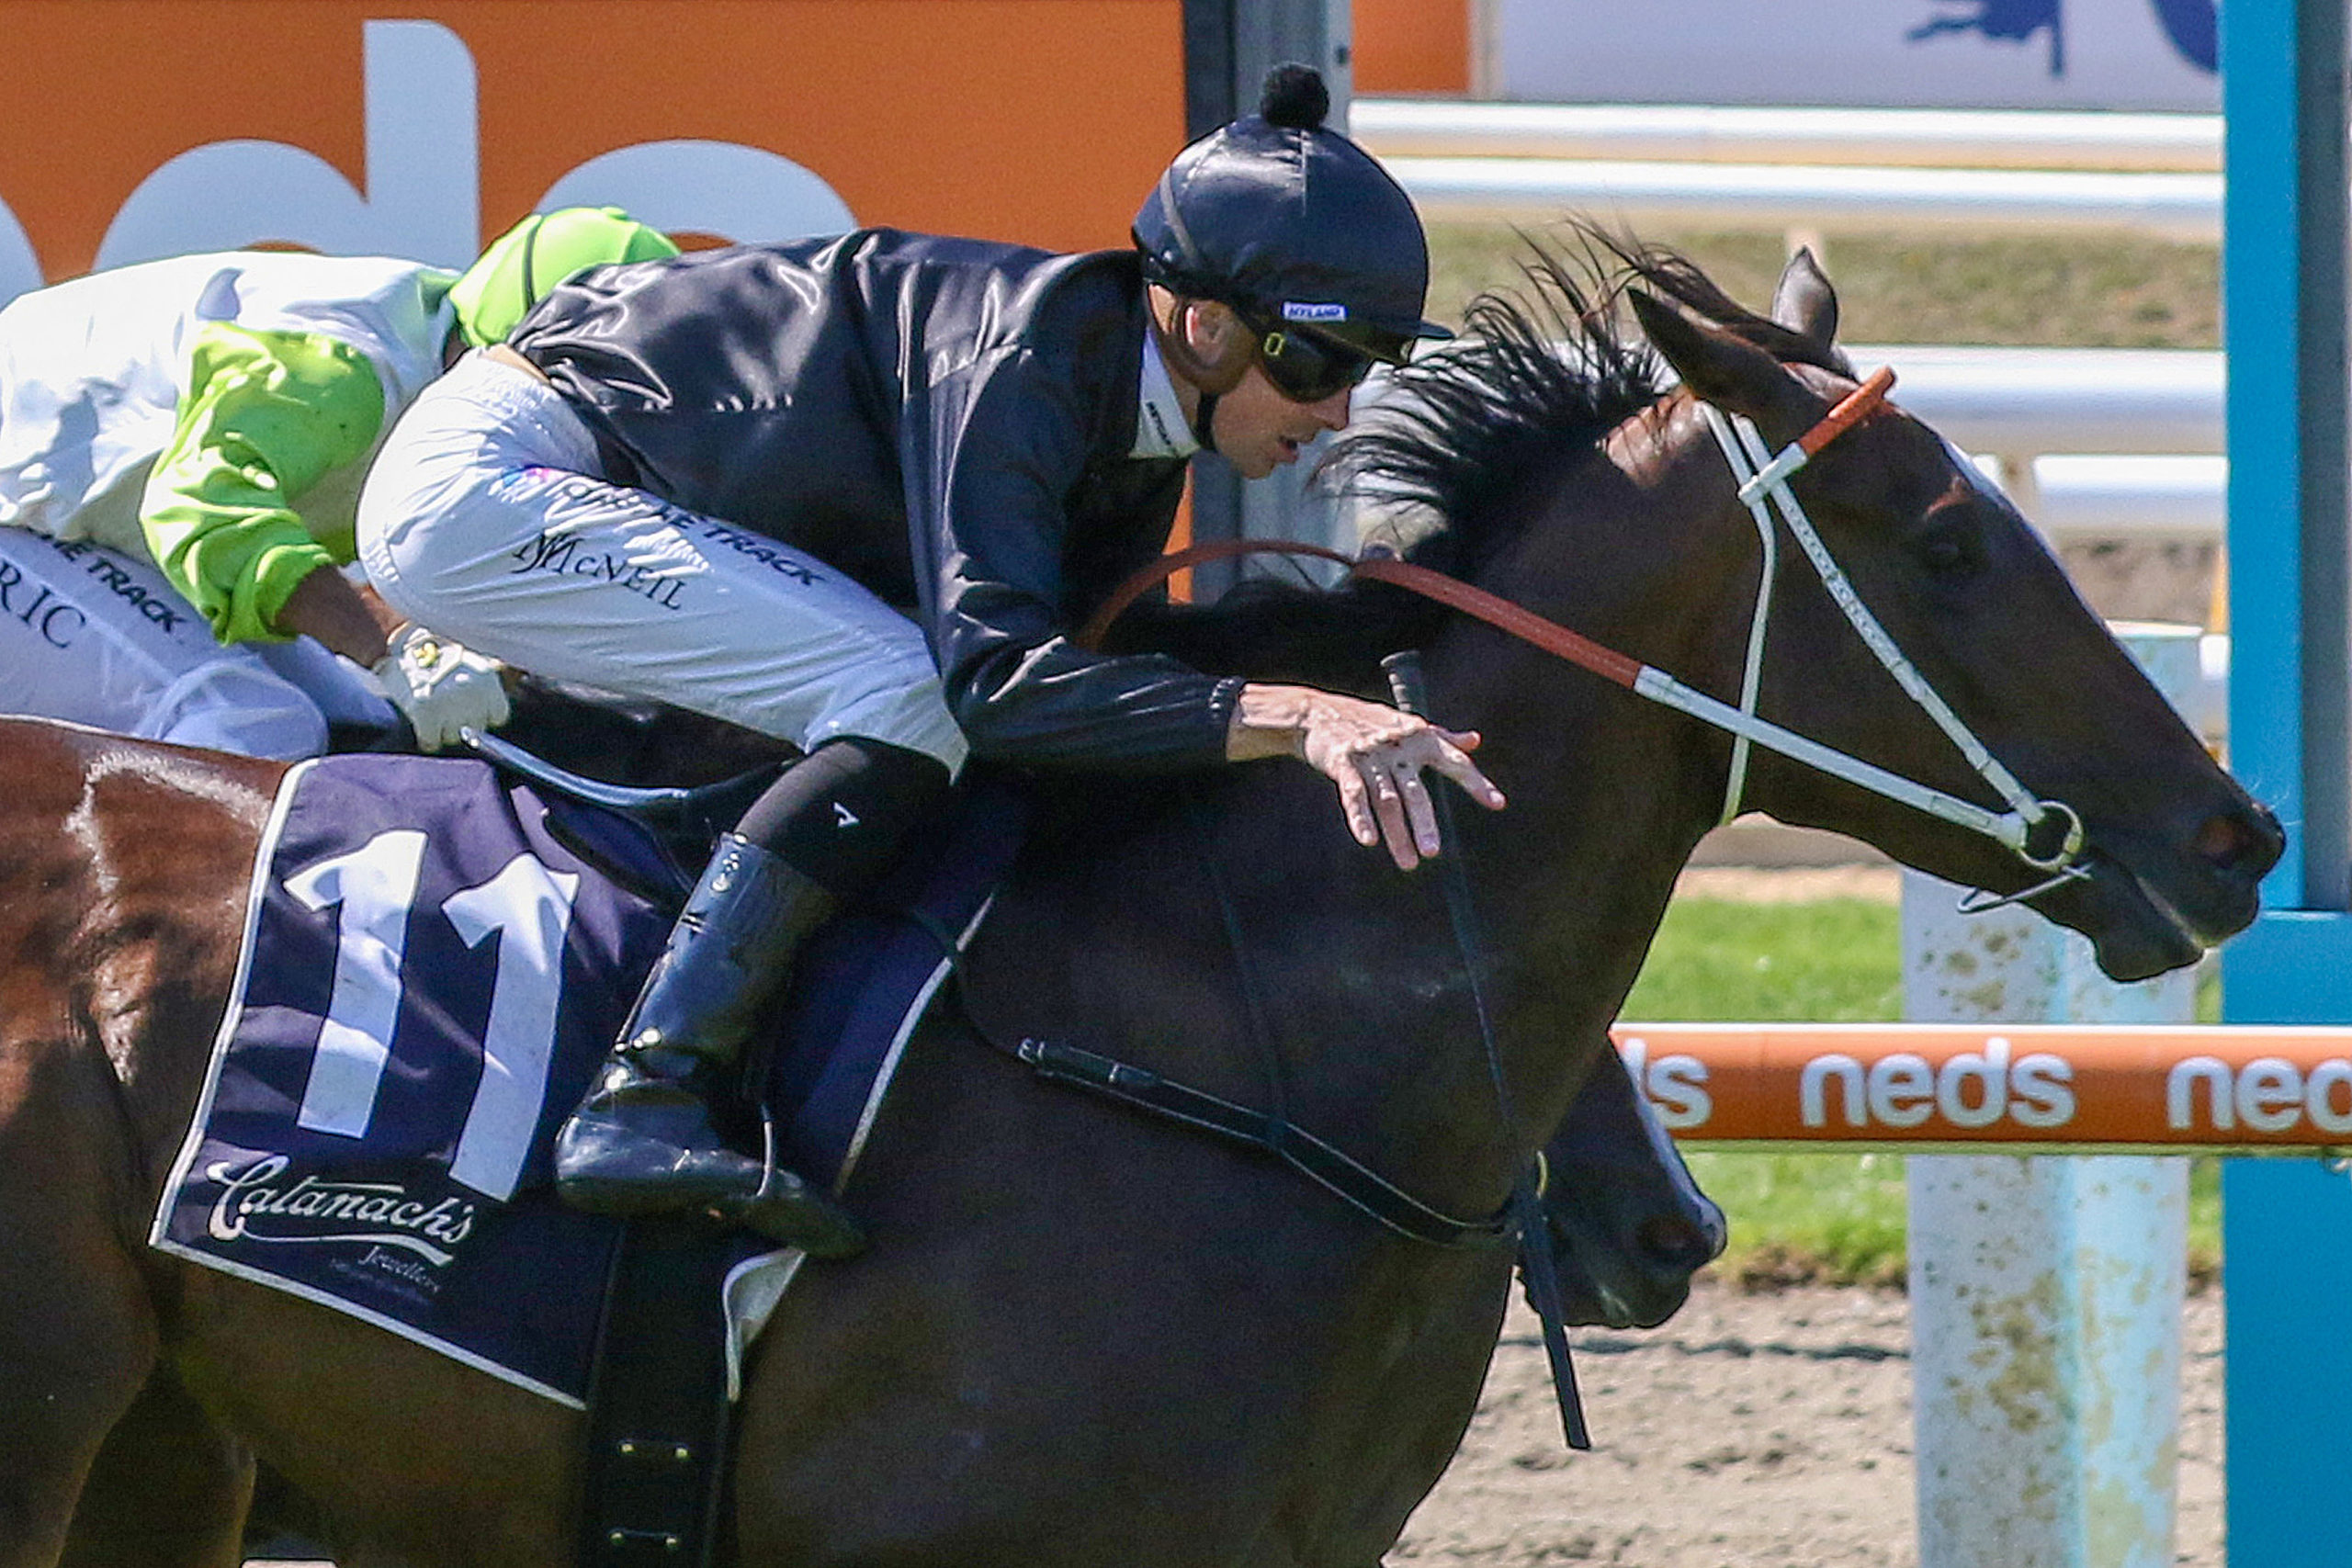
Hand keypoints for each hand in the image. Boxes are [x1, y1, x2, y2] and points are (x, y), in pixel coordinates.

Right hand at [371, 623, 510, 750]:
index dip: (482, 715)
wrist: (397, 642)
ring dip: (442, 729)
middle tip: (444, 706)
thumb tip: (489, 716)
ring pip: (453, 737)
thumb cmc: (433, 652)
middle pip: (475, 729)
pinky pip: (431, 742)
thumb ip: (483, 687)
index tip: (469, 708)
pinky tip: (418, 720)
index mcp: (487, 679)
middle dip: (461, 722)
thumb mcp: (470, 661)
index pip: (498, 716)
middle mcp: (473, 693)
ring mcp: (450, 704)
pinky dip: (425, 736)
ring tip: (430, 708)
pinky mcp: (425, 713)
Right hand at [1229, 683, 1506, 869]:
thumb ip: (1442, 736)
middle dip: (1424, 823)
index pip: (1455, 762)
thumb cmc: (1368, 722)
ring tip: (1409, 864)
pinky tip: (1368, 840)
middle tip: (1433, 853)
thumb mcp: (1407, 725)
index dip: (1476, 782)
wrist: (1317, 712)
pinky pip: (1354, 795)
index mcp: (1421, 737)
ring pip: (1387, 801)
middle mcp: (1399, 746)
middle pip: (1416, 792)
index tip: (1498, 803)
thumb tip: (1475, 741)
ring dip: (1397, 834)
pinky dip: (1360, 818)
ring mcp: (1371, 755)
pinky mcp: (1343, 762)